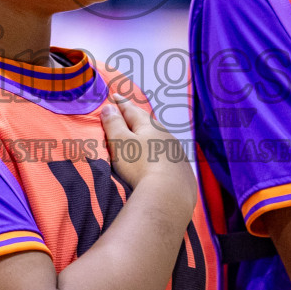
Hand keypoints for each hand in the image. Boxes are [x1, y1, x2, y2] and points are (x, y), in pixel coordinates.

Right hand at [99, 94, 195, 209]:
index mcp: (149, 126)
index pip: (131, 110)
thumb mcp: (121, 143)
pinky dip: (161, 153)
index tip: (115, 95)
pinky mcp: (182, 170)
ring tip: (143, 136)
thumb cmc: (140, 166)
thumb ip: (114, 124)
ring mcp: (176, 152)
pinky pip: (169, 156)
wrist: (169, 194)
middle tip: (129, 112)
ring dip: (150, 136)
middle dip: (137, 117)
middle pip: (148, 123)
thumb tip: (109, 107)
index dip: (121, 103)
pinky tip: (159, 159)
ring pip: (161, 139)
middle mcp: (165, 135)